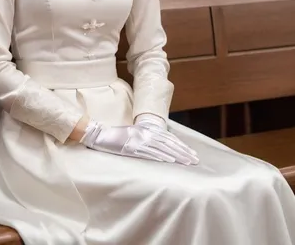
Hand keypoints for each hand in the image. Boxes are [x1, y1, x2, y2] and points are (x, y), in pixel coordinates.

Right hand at [80, 120, 196, 164]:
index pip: (167, 139)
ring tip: (187, 162)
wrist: (99, 134)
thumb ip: (143, 139)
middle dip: (182, 152)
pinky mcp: (131, 147)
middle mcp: (144, 134)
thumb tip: (156, 145)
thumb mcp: (132, 135)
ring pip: (161, 148)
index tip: (191, 153)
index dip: (180, 146)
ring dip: (175, 155)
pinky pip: (147, 152)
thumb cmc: (115, 136)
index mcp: (145, 131)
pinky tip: (168, 161)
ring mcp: (138, 141)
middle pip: (167, 143)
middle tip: (195, 159)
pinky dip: (159, 156)